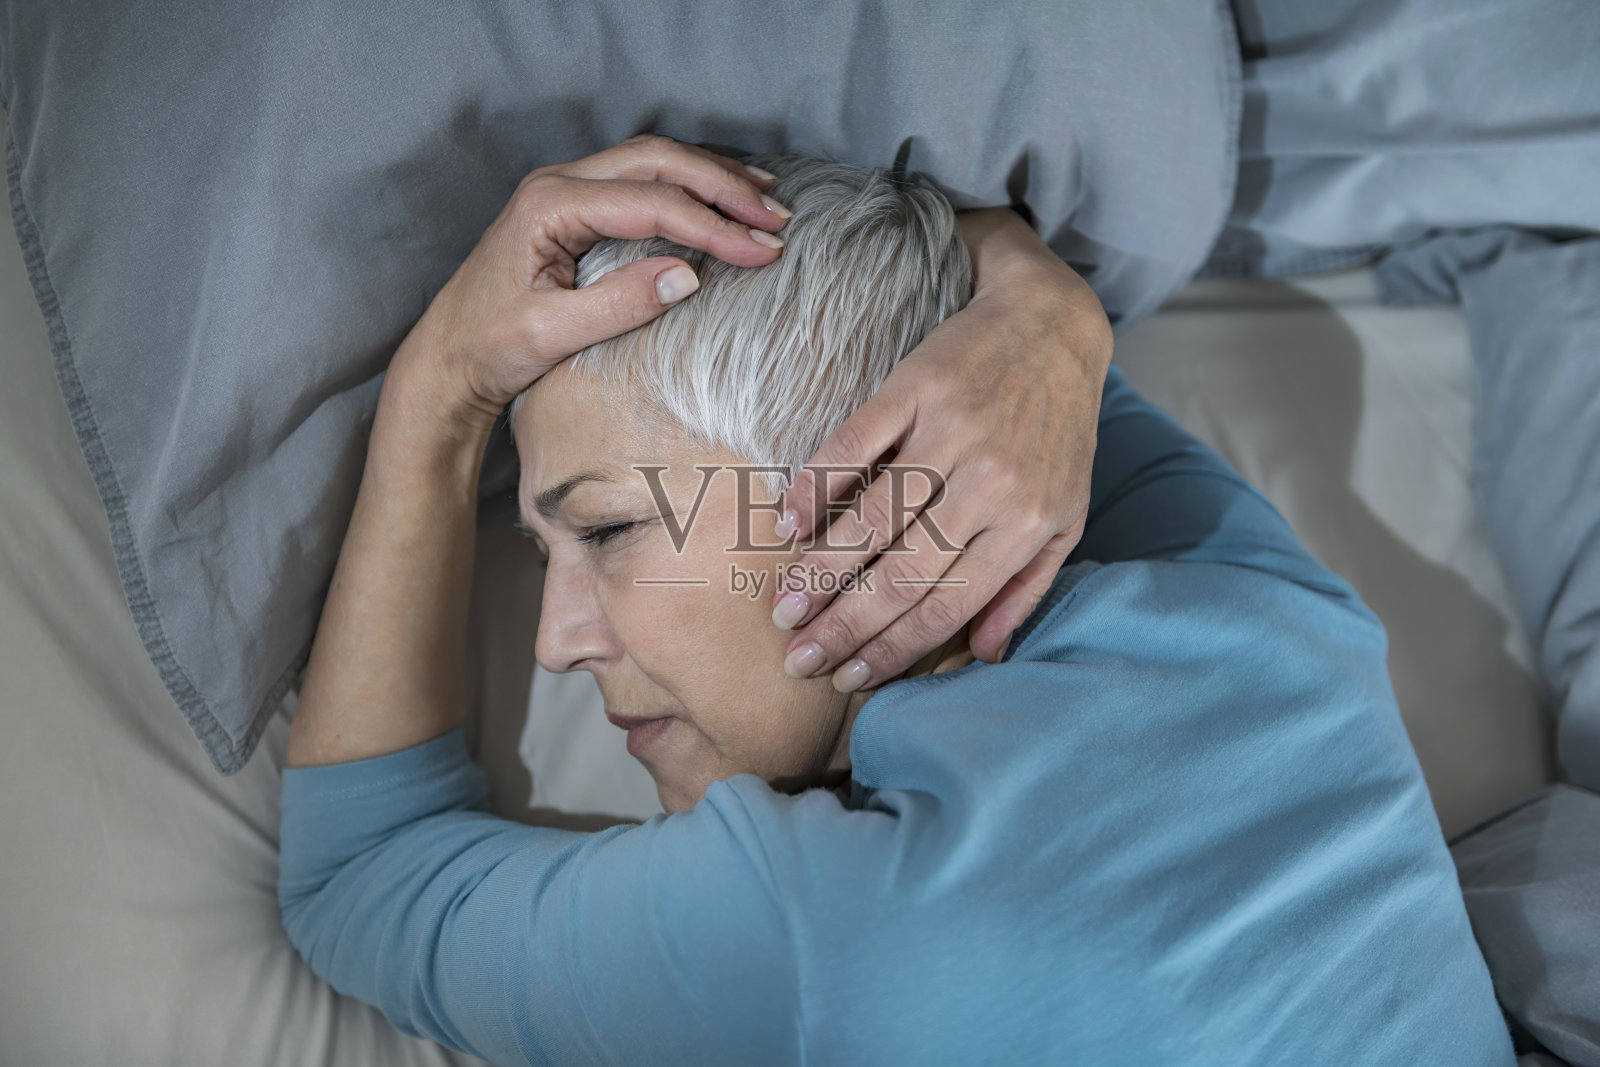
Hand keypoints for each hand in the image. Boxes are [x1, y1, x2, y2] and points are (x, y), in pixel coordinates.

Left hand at [391, 133, 792, 433]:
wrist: (448, 358)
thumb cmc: (489, 347)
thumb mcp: (552, 334)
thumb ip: (619, 304)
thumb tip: (688, 275)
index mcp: (549, 205)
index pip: (651, 203)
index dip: (713, 226)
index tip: (762, 252)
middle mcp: (558, 183)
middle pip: (658, 162)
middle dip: (723, 188)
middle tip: (775, 221)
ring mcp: (566, 189)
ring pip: (654, 162)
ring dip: (712, 179)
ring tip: (765, 203)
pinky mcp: (575, 206)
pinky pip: (642, 179)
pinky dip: (689, 186)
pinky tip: (722, 201)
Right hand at [770, 207, 1113, 690]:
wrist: (1054, 323)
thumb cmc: (1057, 431)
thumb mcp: (1065, 516)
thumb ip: (1026, 586)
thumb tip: (984, 656)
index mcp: (1028, 524)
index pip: (949, 605)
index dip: (893, 648)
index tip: (848, 677)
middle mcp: (992, 484)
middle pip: (905, 572)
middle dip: (846, 624)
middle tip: (799, 657)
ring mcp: (953, 432)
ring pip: (875, 518)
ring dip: (822, 569)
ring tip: (784, 608)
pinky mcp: (918, 387)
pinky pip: (856, 444)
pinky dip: (817, 486)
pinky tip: (787, 524)